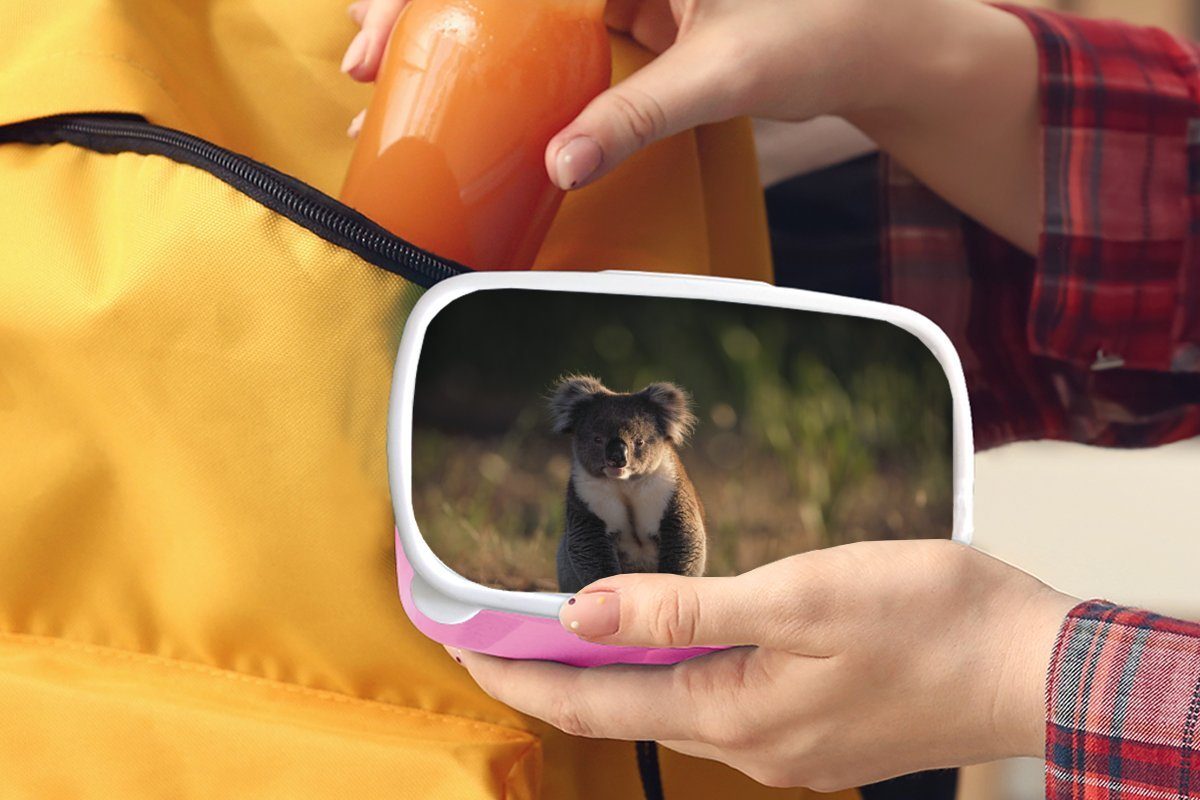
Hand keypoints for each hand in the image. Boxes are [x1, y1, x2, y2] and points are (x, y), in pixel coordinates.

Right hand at [340, 0, 1040, 250]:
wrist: (873, 43)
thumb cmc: (820, 31)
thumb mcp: (723, 72)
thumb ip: (639, 114)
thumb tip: (560, 164)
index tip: (382, 29)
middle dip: (422, 11)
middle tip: (362, 63)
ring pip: (518, 6)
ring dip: (456, 41)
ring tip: (391, 83)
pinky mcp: (631, 11)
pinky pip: (552, 33)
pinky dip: (508, 62)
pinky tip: (469, 96)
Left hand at [450, 540, 1076, 790]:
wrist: (1033, 666)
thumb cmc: (930, 622)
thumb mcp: (802, 596)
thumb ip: (688, 609)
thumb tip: (584, 614)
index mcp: (735, 711)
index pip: (595, 699)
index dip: (522, 672)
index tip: (463, 648)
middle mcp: (751, 742)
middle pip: (624, 708)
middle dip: (555, 674)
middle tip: (497, 635)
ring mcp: (786, 744)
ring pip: (671, 707)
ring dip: (613, 672)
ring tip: (569, 631)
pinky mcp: (816, 729)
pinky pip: (719, 704)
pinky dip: (673, 673)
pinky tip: (674, 644)